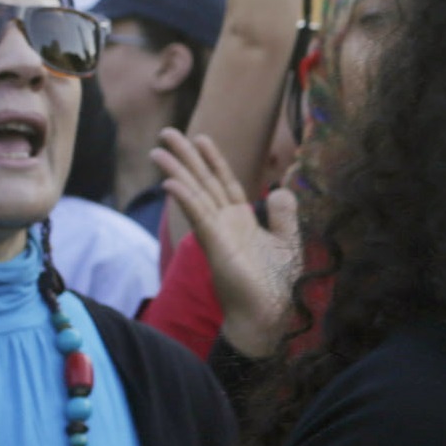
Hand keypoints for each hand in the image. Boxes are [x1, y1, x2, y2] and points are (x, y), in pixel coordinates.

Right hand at [156, 131, 300, 359]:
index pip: (225, 182)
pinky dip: (186, 199)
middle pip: (203, 182)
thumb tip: (279, 189)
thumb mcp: (287, 241)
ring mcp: (217, 233)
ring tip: (158, 151)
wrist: (271, 312)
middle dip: (186, 158)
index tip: (201, 137)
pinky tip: (171, 183)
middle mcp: (225, 222)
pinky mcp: (215, 246)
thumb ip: (282, 215)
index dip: (213, 160)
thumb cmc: (276, 282)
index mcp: (242, 219)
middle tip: (167, 132)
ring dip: (177, 172)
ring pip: (195, 195)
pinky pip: (198, 217)